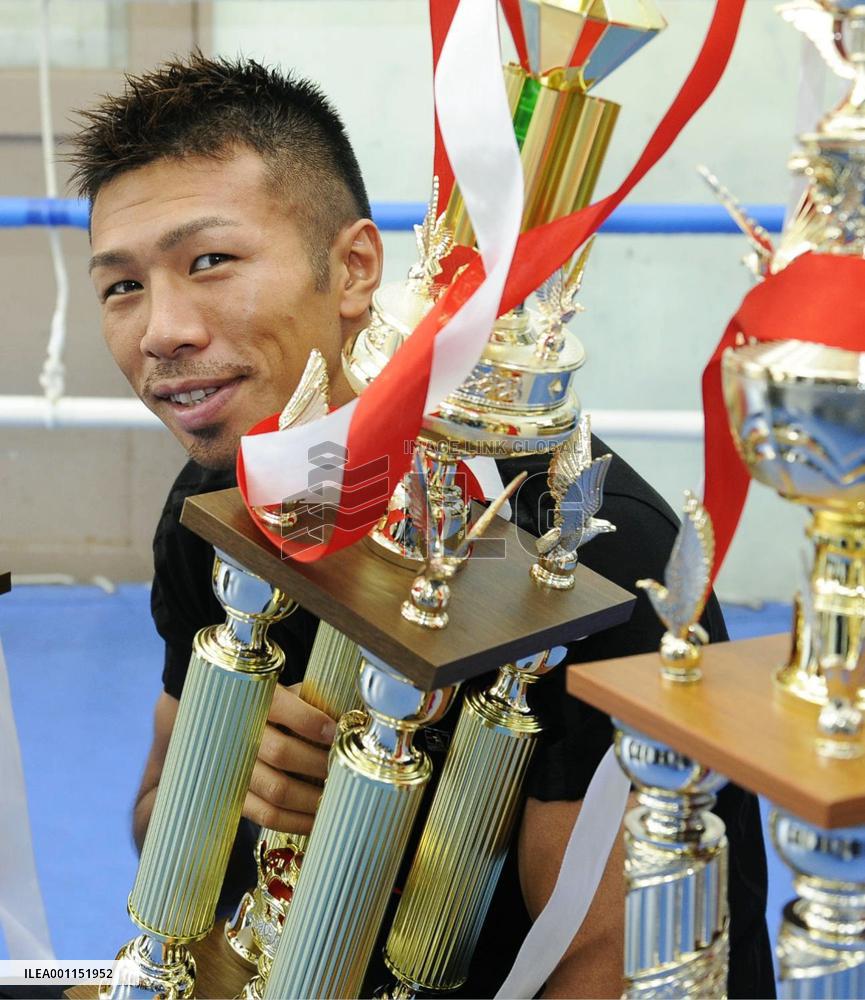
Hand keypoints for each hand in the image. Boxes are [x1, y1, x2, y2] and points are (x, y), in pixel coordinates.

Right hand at [243, 682, 337, 834]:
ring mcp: (233, 769)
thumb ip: (317, 702)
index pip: (279, 706)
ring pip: (276, 789)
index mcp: (255, 701)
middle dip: (319, 763)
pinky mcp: (235, 797)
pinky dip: (298, 820)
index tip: (337, 732)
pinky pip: (267, 815)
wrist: (243, 726)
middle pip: (280, 752)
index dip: (310, 721)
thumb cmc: (285, 710)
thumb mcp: (296, 696)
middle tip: (344, 767)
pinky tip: (319, 816)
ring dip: (314, 796)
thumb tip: (354, 718)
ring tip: (338, 793)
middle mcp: (237, 734)